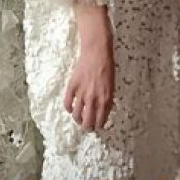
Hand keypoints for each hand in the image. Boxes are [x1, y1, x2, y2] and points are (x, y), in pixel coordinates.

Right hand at [64, 5, 114, 131]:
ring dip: (78, 119)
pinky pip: (67, 103)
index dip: (98, 126)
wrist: (97, 52)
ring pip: (77, 115)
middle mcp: (94, 99)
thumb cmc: (107, 68)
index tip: (97, 126)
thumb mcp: (111, 86)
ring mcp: (82, 93)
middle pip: (88, 122)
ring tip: (78, 119)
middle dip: (87, 127)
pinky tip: (70, 108)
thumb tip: (101, 112)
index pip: (100, 121)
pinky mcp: (72, 86)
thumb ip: (106, 100)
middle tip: (87, 127)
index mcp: (106, 99)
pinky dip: (68, 108)